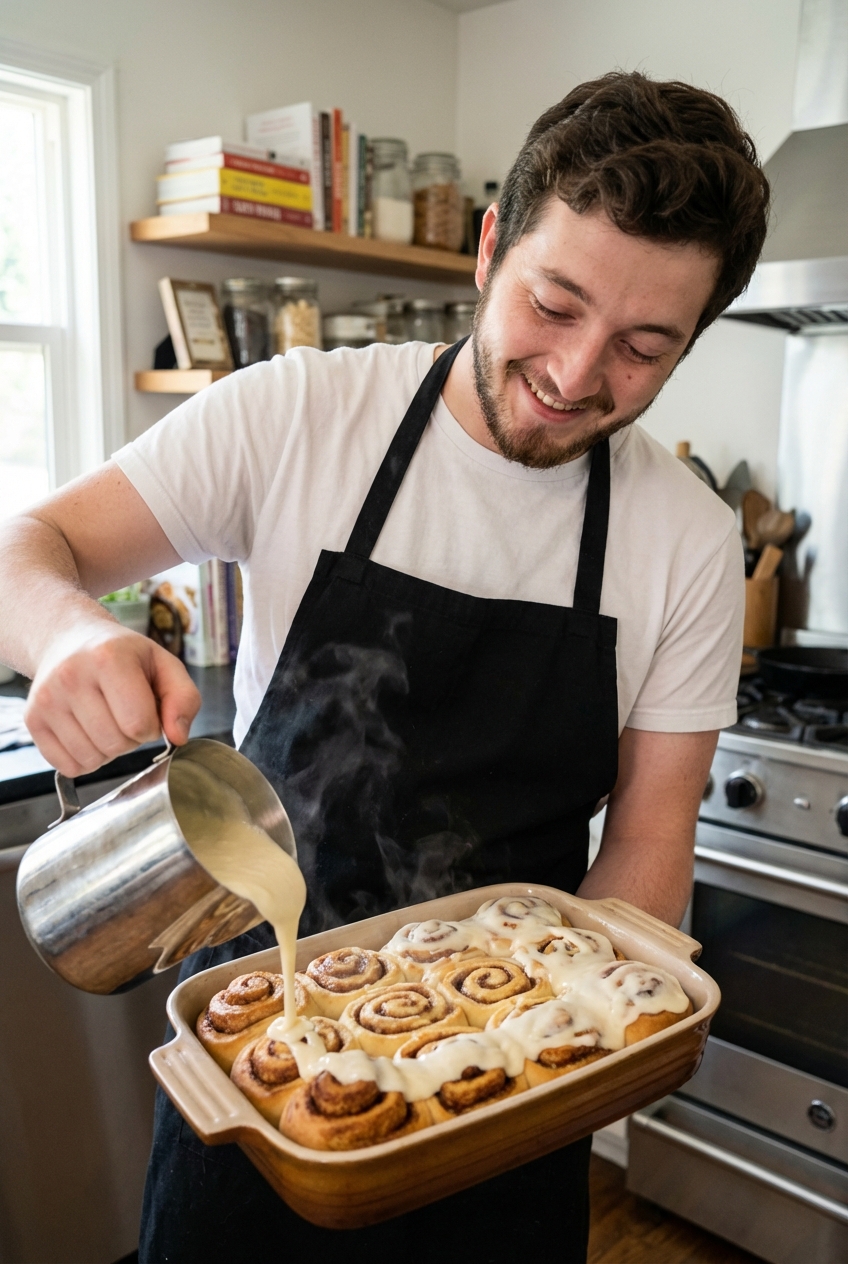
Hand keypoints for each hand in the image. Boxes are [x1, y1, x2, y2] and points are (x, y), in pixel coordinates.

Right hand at [24, 620, 201, 776]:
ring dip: (108, 750)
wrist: (70, 640)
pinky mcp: (33, 719)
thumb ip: (184, 699)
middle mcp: (71, 676)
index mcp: (109, 657)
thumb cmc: (123, 656)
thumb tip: (178, 737)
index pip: (139, 723)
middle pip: (115, 744)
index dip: (152, 725)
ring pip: (91, 759)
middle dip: (131, 738)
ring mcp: (47, 699)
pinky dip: (84, 759)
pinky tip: (86, 730)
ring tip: (106, 719)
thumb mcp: (164, 664)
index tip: (146, 708)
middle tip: (125, 712)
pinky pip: (68, 767)